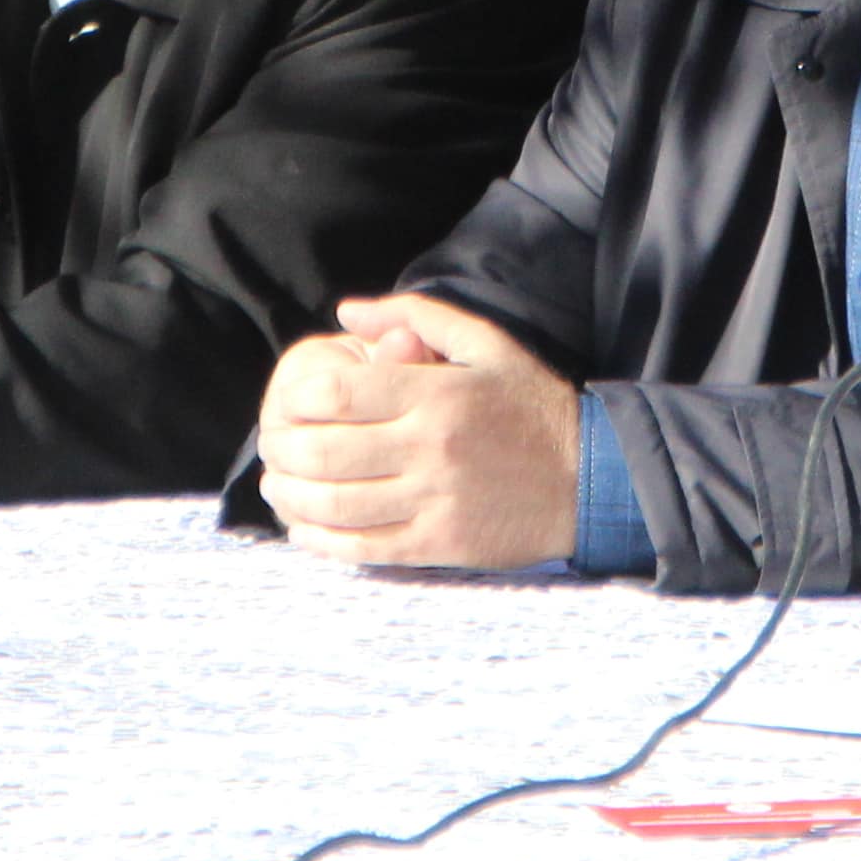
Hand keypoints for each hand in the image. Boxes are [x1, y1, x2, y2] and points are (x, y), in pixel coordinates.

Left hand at [252, 290, 585, 569]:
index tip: (286, 401)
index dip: (294, 398)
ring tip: (277, 485)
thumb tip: (346, 312)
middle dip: (280, 449)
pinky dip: (320, 542)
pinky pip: (362, 548)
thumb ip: (414, 318)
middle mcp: (428, 447)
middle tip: (270, 445)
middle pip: (323, 451)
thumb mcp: (485, 343)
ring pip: (333, 505)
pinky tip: (303, 530)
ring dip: (290, 497)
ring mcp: (432, 500)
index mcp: (435, 393)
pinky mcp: (439, 544)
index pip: (335, 393)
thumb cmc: (531, 405)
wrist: (591, 478)